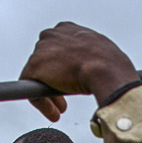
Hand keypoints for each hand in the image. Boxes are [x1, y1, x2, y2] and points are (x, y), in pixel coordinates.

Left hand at [20, 22, 140, 121]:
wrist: (106, 69)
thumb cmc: (112, 63)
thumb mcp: (102, 53)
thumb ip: (92, 58)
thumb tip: (98, 72)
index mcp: (68, 30)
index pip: (58, 49)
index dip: (63, 70)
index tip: (69, 84)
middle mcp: (52, 35)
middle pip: (46, 62)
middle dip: (54, 83)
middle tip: (63, 102)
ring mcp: (41, 50)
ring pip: (38, 76)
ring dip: (49, 96)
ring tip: (59, 110)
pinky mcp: (34, 66)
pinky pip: (30, 87)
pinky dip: (40, 103)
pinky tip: (52, 112)